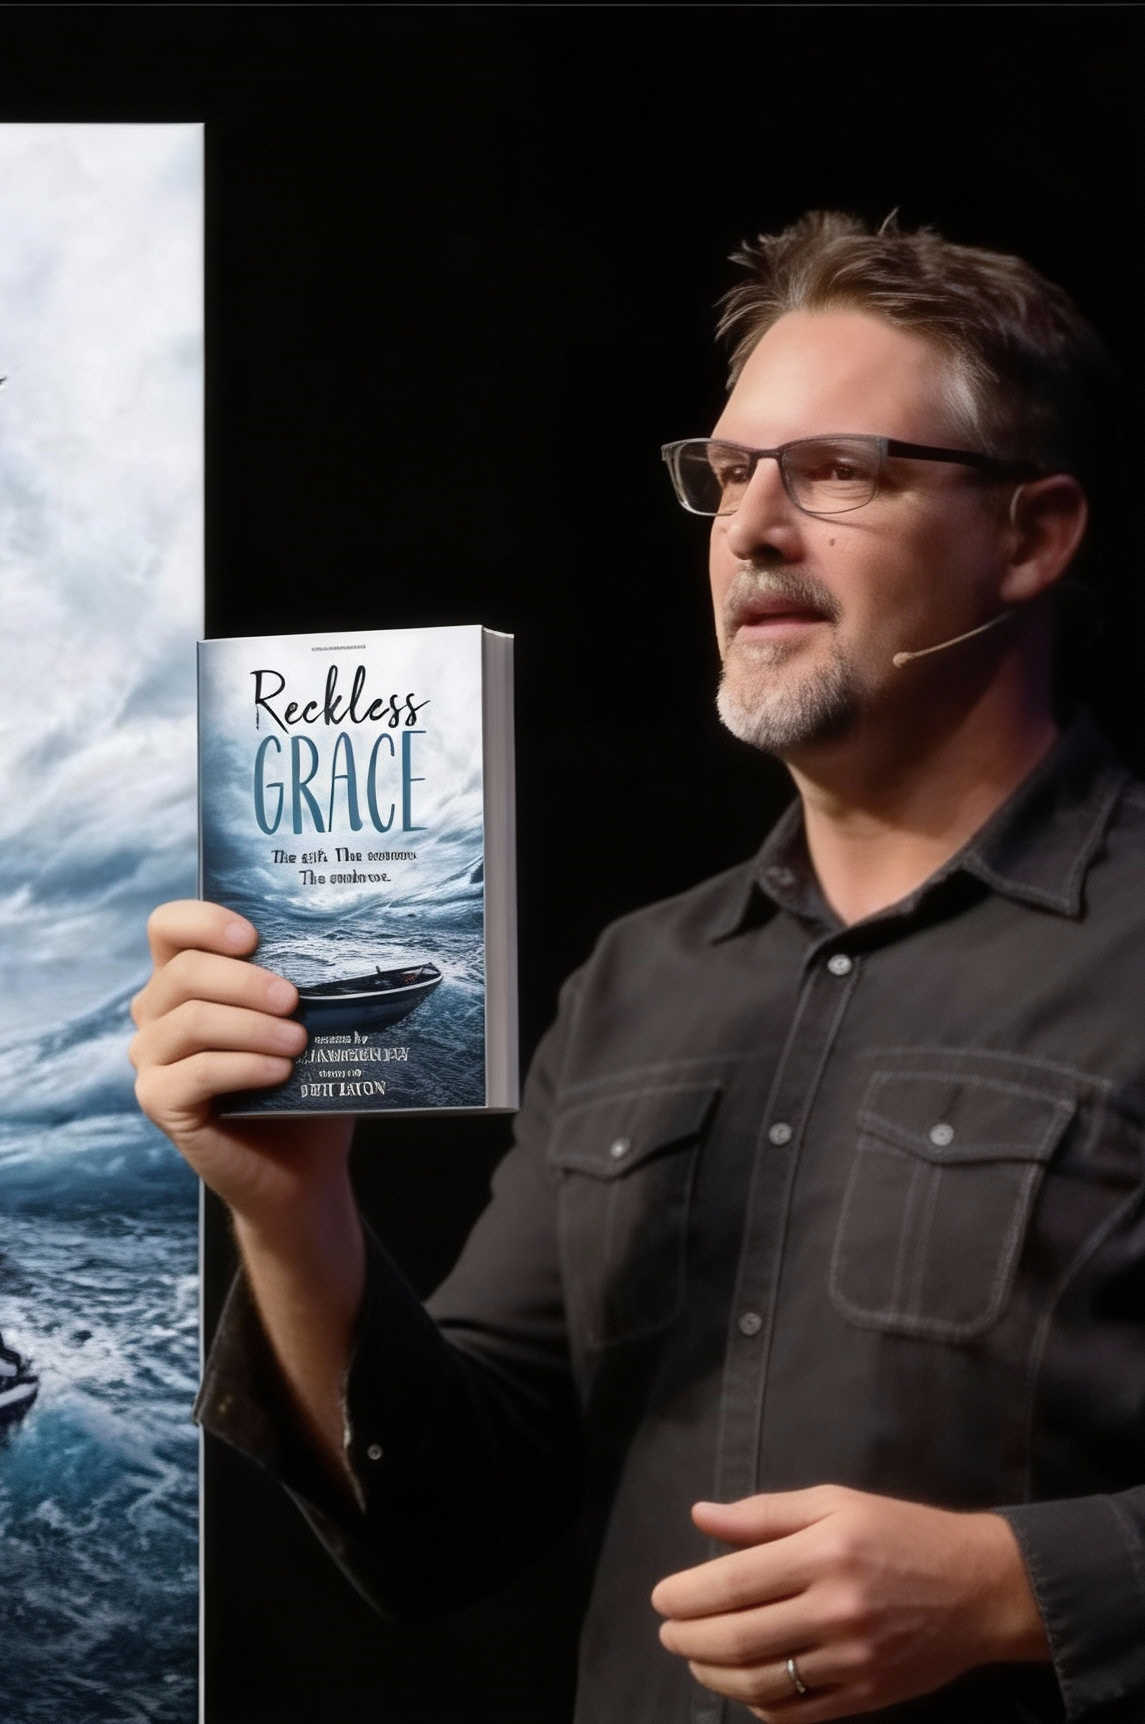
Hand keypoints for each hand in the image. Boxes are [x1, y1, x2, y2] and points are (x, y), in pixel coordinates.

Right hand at [130, 899, 353, 1231]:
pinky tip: (279, 1072)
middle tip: (294, 999)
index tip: (253, 938)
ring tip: (298, 1041)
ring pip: (189, 1021)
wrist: (300, 1168)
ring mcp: (152, 1059)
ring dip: (251, 1026)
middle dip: (244, 981)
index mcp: (185, 980)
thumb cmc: (302, 1086)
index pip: (169, 927)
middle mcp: (157, 1014)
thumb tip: (337, 949)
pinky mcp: (159, 1101)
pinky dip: (243, 1067)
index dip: (204, 921)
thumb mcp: (304, 1026)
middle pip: (184, 971)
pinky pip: (193, 1073)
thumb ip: (299, 986)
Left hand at [651, 1485, 1048, 1720]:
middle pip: (740, 1637)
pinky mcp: (869, 1696)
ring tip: (696, 1659)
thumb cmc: (900, 1533)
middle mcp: (837, 1609)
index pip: (735, 1583)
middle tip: (668, 1632)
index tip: (662, 1598)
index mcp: (825, 1552)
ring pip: (763, 1683)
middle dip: (689, 1639)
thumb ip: (764, 1513)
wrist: (979, 1588)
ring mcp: (854, 1660)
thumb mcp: (835, 1502)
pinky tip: (744, 1688)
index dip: (687, 1595)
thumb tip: (701, 1517)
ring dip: (715, 1676)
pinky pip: (799, 1713)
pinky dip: (760, 1706)